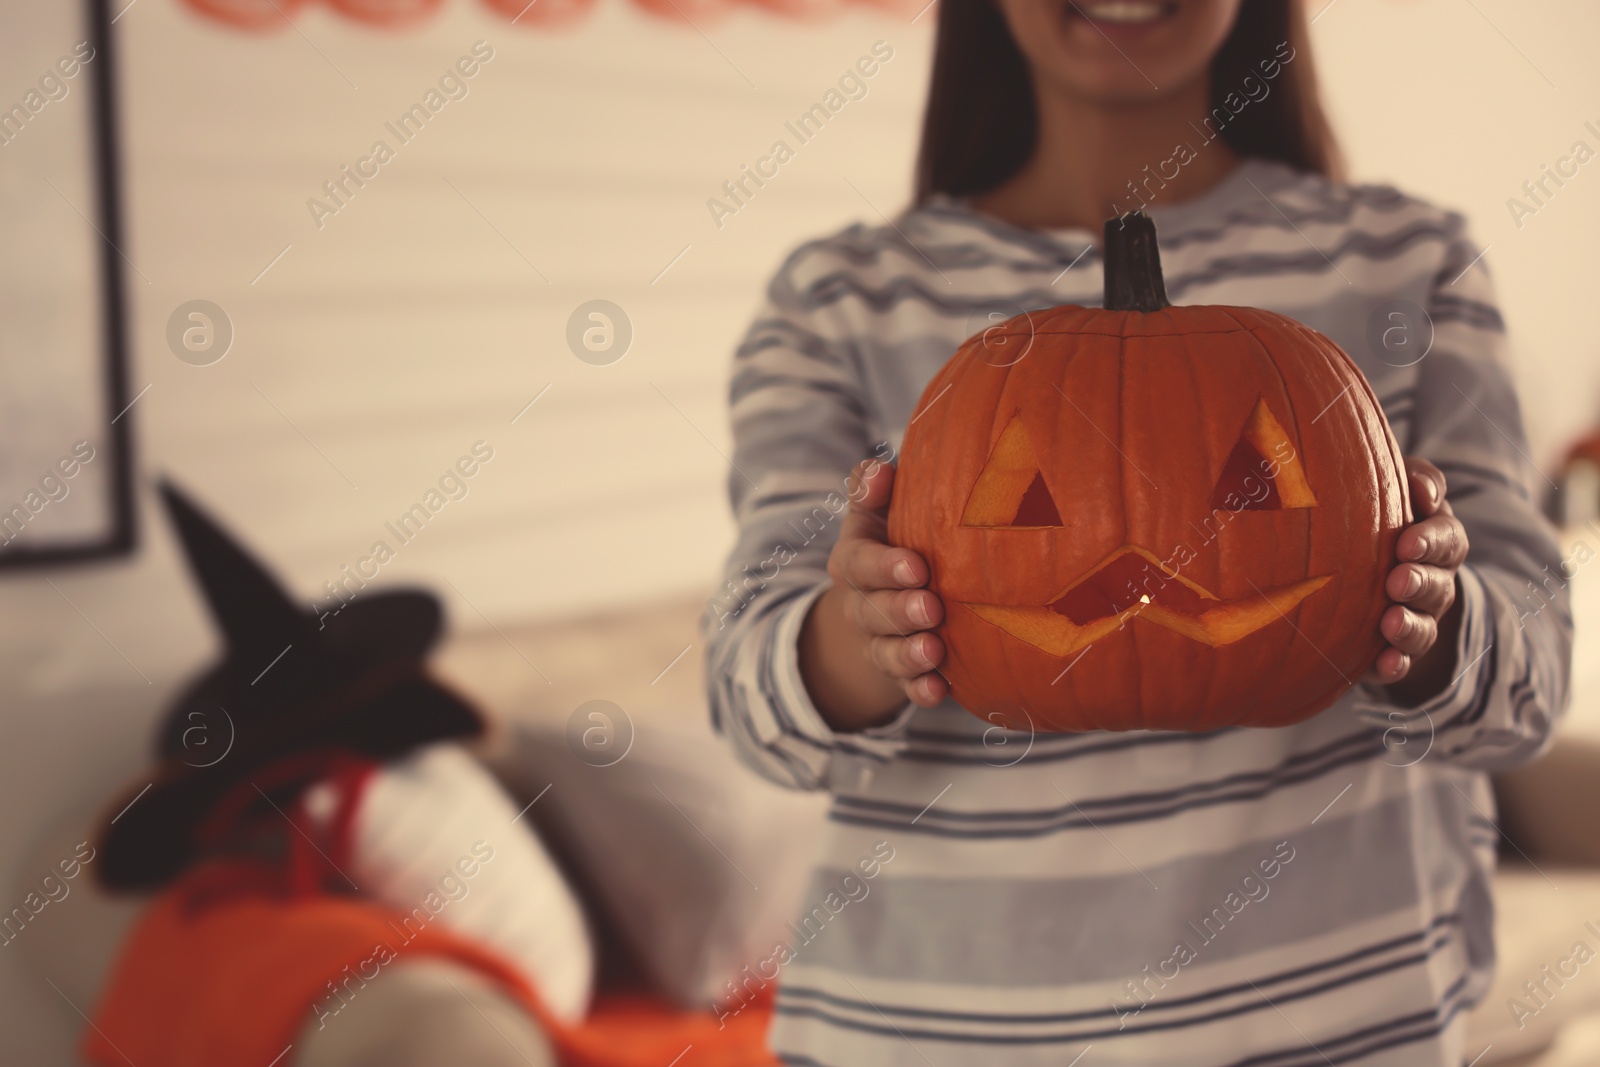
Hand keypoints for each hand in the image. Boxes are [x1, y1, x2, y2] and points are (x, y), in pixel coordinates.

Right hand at [798, 459, 948, 730]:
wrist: (886, 597)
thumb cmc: (896, 539)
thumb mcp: (877, 512)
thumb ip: (872, 488)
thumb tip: (880, 471)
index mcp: (855, 560)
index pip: (860, 562)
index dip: (885, 566)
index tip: (917, 566)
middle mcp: (861, 604)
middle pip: (873, 612)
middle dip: (900, 612)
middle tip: (931, 608)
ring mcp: (879, 642)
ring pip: (887, 652)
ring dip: (909, 654)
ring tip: (934, 651)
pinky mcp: (900, 672)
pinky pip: (906, 687)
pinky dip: (920, 690)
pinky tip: (939, 690)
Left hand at [1367, 457, 1468, 700]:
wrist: (1371, 565)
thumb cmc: (1384, 516)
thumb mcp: (1400, 489)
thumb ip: (1417, 480)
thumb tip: (1425, 491)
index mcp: (1439, 542)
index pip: (1447, 539)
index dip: (1431, 541)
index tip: (1406, 542)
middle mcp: (1435, 583)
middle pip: (1438, 586)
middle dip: (1420, 584)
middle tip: (1397, 582)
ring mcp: (1418, 618)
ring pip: (1423, 626)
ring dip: (1410, 626)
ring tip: (1390, 623)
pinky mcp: (1394, 649)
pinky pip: (1402, 661)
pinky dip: (1396, 664)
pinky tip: (1384, 665)